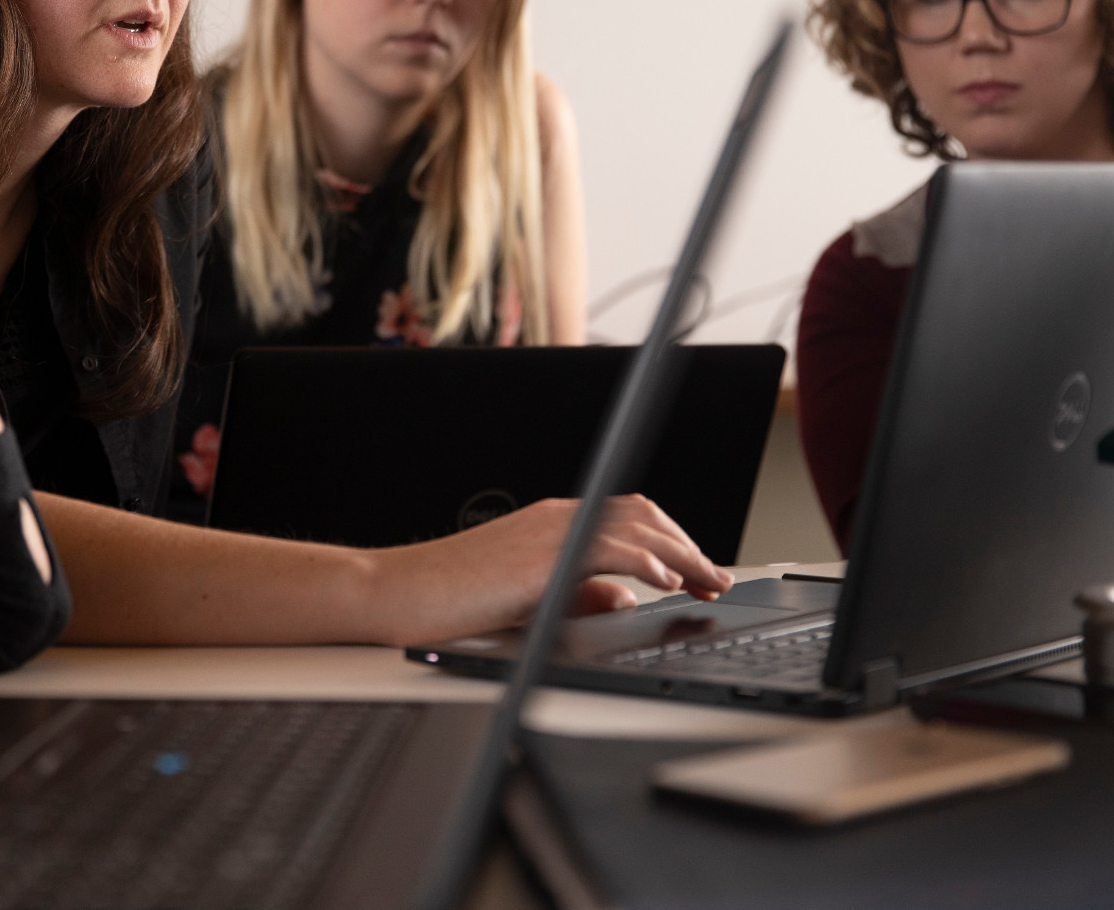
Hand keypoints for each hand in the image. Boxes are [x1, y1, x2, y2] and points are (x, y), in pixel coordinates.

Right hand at [367, 493, 733, 646]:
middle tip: (715, 578)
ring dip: (681, 553)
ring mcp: (548, 530)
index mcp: (551, 524)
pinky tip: (667, 582)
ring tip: (706, 580)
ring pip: (635, 525)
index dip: (672, 541)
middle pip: (642, 513)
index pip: (627, 518)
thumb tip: (624, 599)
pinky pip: (609, 549)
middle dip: (688, 544)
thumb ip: (577, 596)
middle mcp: (555, 518)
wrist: (398, 591)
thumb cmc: (448, 599)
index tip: (698, 572)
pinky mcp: (541, 554)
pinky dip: (648, 562)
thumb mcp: (528, 600)